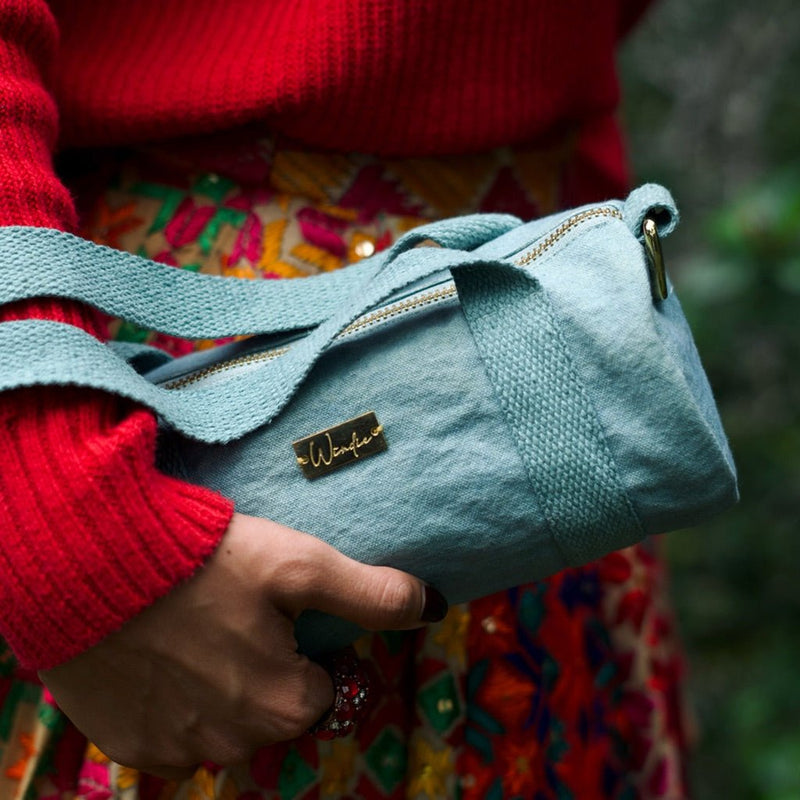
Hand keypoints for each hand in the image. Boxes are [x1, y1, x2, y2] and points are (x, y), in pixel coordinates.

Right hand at [38, 512, 446, 778]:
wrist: (89, 565)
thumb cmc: (206, 561)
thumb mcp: (299, 565)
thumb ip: (371, 593)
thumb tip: (434, 607)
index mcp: (285, 705)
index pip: (327, 691)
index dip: (313, 650)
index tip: (287, 614)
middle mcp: (236, 744)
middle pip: (276, 712)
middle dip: (270, 672)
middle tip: (239, 614)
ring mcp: (178, 751)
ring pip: (225, 726)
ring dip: (222, 689)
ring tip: (200, 628)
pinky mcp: (129, 746)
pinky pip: (173, 734)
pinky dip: (175, 703)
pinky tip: (162, 655)